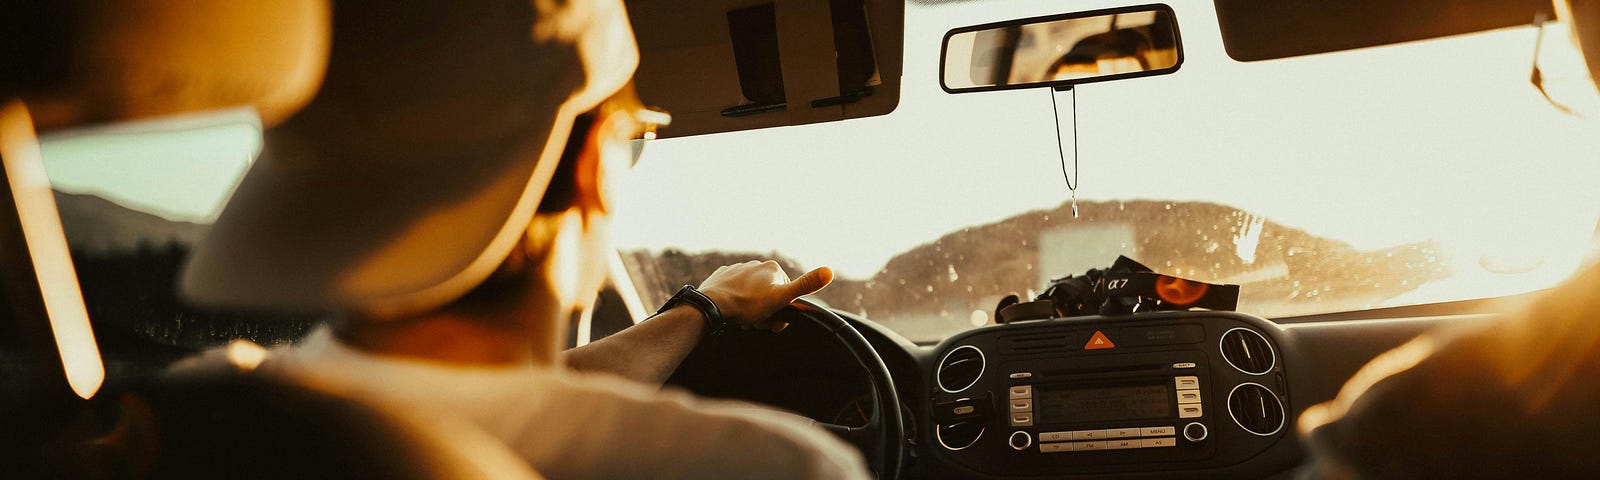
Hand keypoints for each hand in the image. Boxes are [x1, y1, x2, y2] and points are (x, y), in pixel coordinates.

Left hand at [697, 260, 832, 331]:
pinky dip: (735, 302)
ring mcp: (738, 269)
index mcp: (773, 269)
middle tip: (755, 322)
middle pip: (769, 295)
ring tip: (743, 319)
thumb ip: (806, 285)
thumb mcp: (781, 298)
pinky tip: (732, 311)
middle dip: (765, 312)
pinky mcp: (722, 276)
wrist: (712, 305)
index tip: (772, 320)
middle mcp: (756, 264)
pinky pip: (734, 292)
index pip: (786, 295)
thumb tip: (829, 271)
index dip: (781, 311)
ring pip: (752, 295)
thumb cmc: (747, 305)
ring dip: (750, 309)